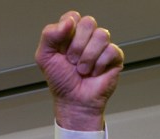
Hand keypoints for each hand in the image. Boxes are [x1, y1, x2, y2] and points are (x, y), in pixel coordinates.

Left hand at [35, 11, 123, 130]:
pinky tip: (95, 73)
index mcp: (71, 33)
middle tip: (72, 62)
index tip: (62, 49)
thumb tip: (69, 22)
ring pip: (101, 35)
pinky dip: (99, 65)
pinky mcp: (115, 57)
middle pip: (89, 22)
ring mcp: (102, 46)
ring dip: (88, 57)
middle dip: (77, 46)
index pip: (73, 16)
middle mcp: (87, 37)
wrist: (74, 101)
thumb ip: (49, 34)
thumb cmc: (61, 81)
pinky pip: (111, 50)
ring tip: (83, 70)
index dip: (68, 32)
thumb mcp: (44, 57)